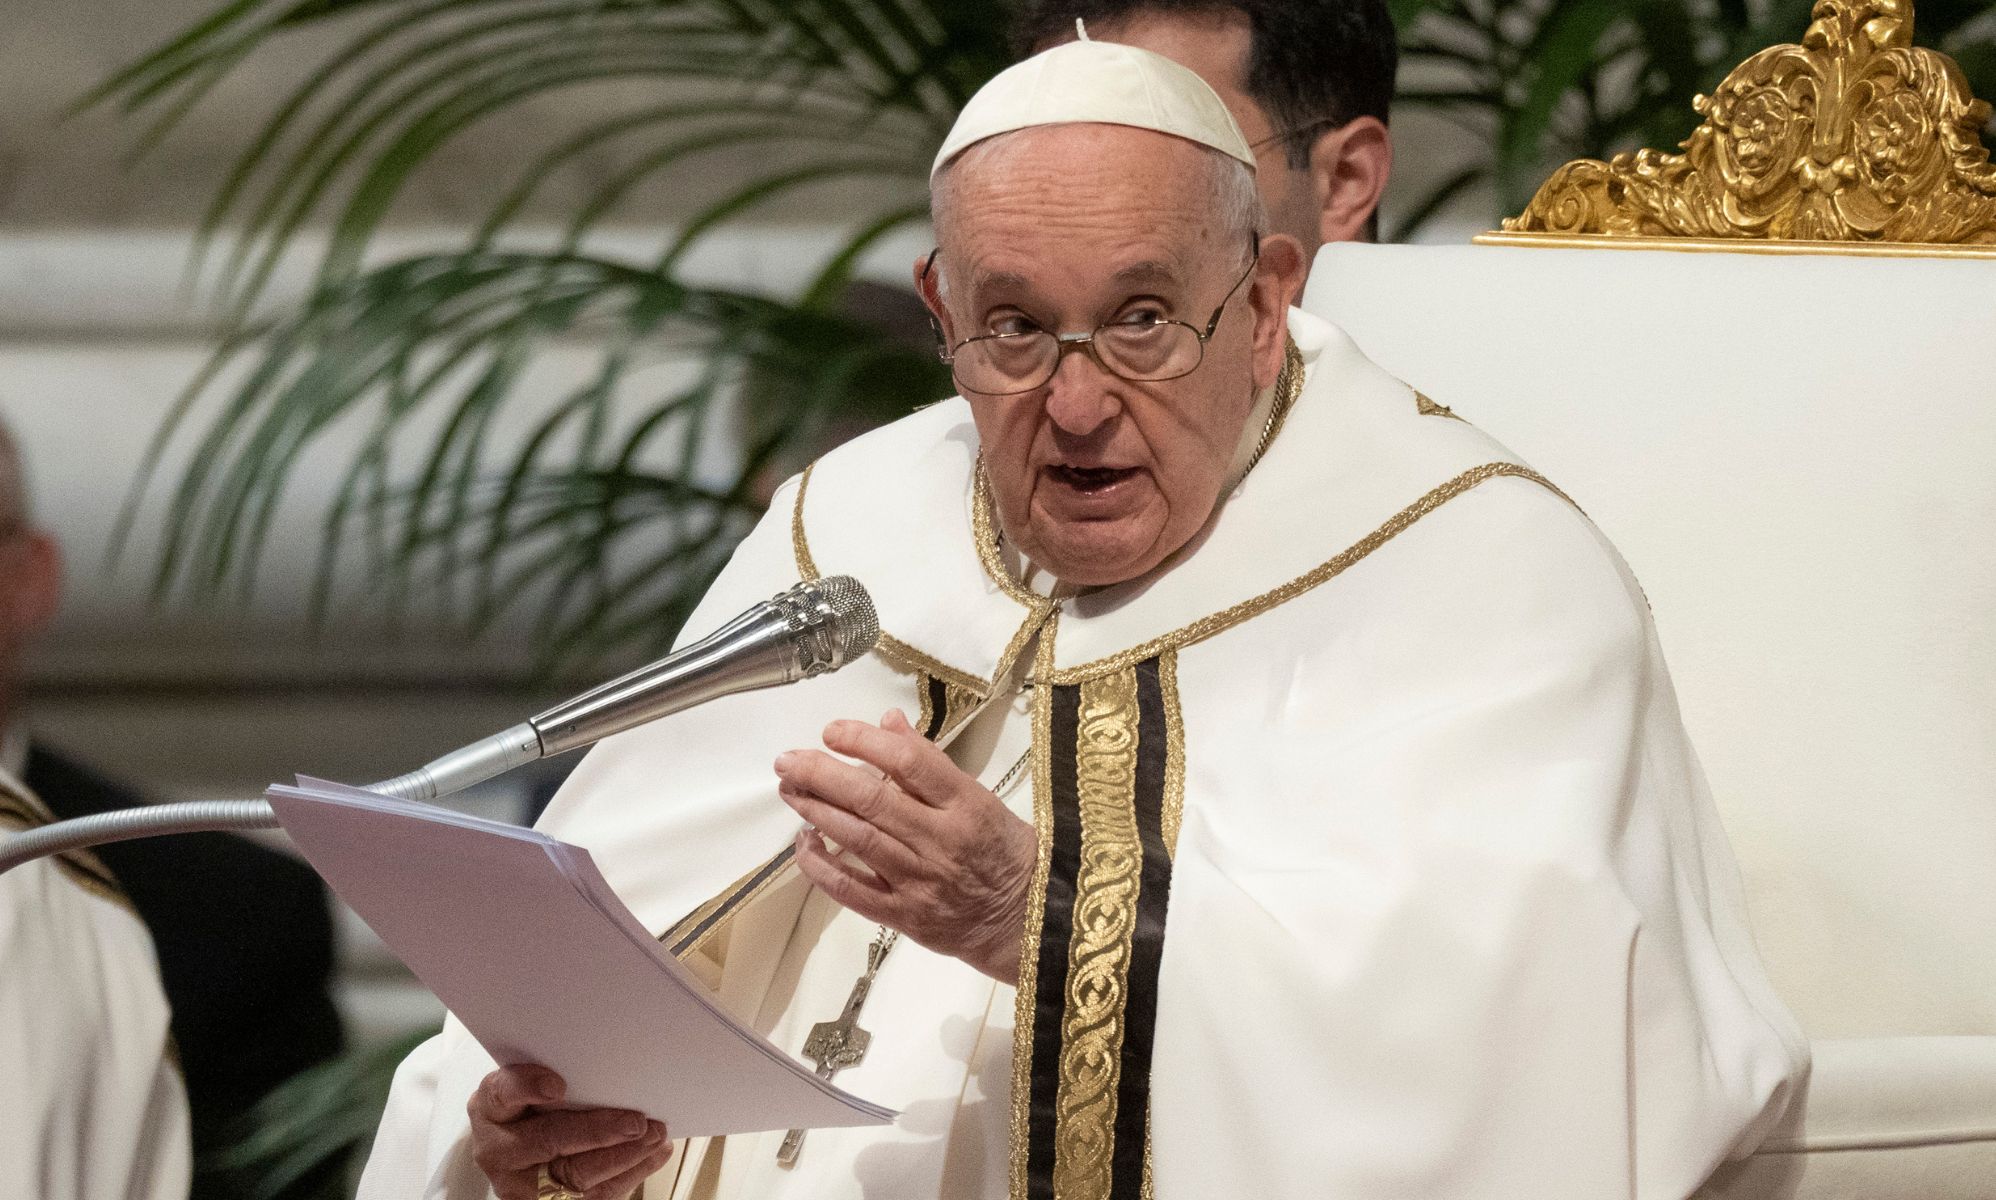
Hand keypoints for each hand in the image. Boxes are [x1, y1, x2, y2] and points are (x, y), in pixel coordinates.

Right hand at [467, 1065, 670, 1198]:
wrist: (521, 1157)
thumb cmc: (533, 1110)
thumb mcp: (534, 1088)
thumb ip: (565, 1077)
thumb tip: (617, 1066)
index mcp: (492, 1107)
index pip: (502, 1093)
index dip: (528, 1087)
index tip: (558, 1086)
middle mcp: (498, 1148)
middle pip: (547, 1140)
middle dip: (598, 1131)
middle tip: (636, 1122)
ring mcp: (518, 1183)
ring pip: (573, 1174)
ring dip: (622, 1156)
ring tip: (654, 1136)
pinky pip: (592, 1196)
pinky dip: (629, 1174)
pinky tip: (652, 1155)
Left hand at [774, 709, 1036, 983]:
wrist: (1025, 919)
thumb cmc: (1001, 850)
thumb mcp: (979, 797)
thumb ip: (929, 762)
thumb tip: (887, 722)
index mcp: (966, 804)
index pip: (910, 763)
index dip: (865, 742)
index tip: (833, 731)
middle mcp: (941, 840)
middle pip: (873, 800)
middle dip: (822, 775)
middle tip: (788, 760)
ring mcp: (920, 881)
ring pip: (859, 839)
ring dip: (816, 811)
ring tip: (789, 790)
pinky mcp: (904, 916)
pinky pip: (852, 890)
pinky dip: (821, 867)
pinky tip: (803, 844)